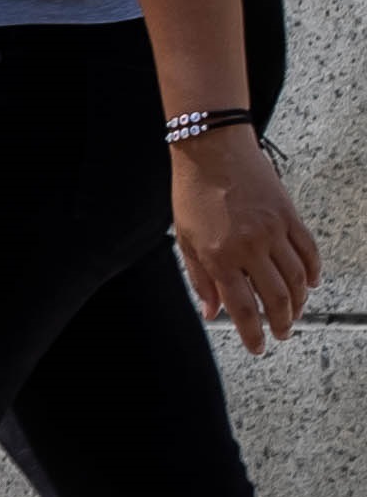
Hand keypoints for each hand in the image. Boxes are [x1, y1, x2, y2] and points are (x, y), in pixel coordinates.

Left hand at [173, 131, 319, 355]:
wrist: (211, 149)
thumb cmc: (192, 192)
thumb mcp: (184, 237)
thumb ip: (200, 278)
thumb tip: (211, 312)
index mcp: (219, 255)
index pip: (242, 308)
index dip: (253, 333)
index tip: (258, 347)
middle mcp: (249, 247)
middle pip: (276, 298)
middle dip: (282, 323)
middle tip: (281, 334)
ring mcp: (273, 231)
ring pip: (297, 280)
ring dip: (299, 303)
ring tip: (295, 314)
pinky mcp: (289, 217)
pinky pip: (308, 252)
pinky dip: (313, 272)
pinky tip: (311, 284)